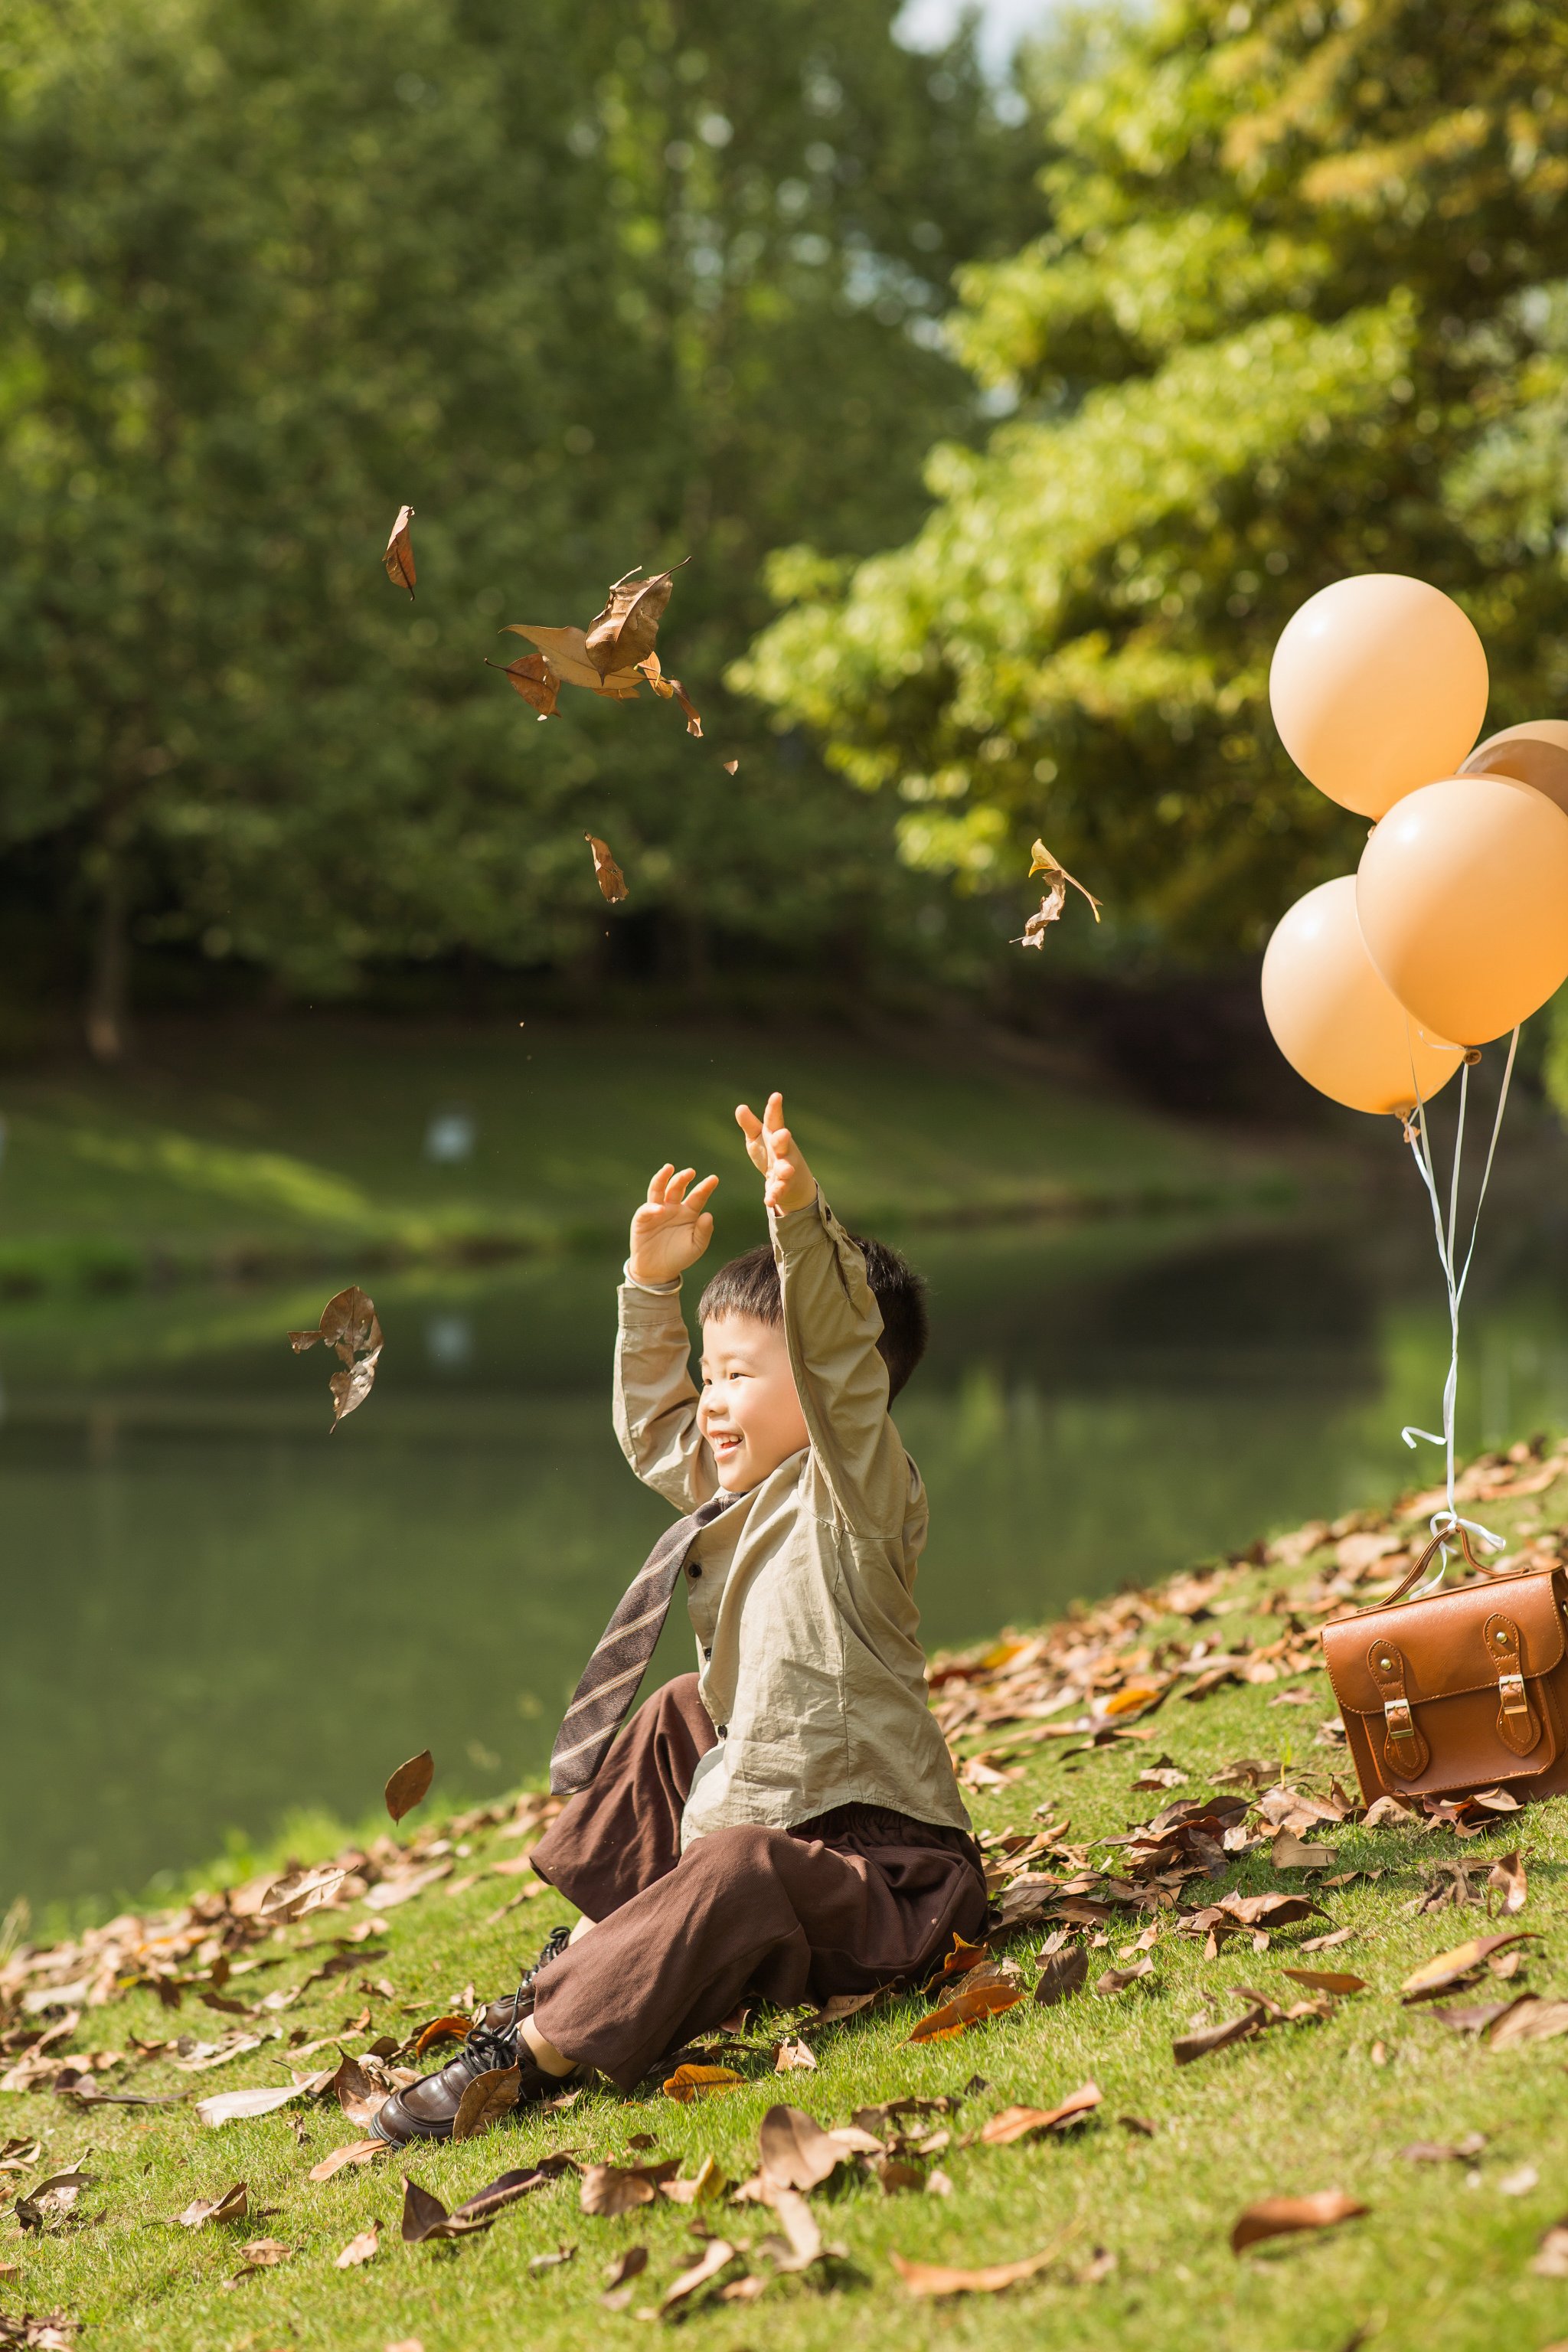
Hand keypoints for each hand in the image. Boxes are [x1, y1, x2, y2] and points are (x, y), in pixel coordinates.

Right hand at [628, 1164, 718, 1283]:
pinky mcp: (642, 1220)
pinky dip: (652, 1208)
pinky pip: (646, 1210)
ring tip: (669, 1168)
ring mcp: (657, 1212)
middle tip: (690, 1171)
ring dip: (662, 1178)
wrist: (658, 1271)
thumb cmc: (679, 1257)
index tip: (714, 1179)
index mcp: (689, 1213)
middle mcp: (673, 1208)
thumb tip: (708, 1215)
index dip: (705, 1187)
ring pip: (659, 1190)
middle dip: (683, 1178)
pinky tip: (660, 1209)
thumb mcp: (696, 1247)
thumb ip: (703, 1232)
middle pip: (677, 1188)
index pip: (698, 1196)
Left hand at [734, 1092, 816, 1216]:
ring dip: (785, 1169)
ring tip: (785, 1171)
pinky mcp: (783, 1186)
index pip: (774, 1120)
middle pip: (783, 1143)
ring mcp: (786, 1168)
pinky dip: (774, 1195)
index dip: (774, 1108)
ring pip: (787, 1168)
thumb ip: (750, 1125)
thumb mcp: (757, 1138)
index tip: (776, 1096)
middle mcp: (783, 1150)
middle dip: (783, 1139)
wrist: (789, 1180)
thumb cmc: (770, 1152)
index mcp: (774, 1135)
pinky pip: (779, 1190)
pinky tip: (768, 1201)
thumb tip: (740, 1107)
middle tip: (783, 1134)